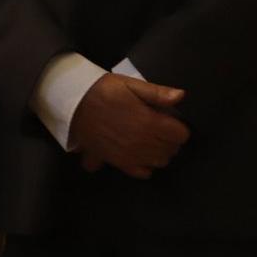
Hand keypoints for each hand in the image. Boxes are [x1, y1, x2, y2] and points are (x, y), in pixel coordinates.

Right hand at [69, 74, 188, 179]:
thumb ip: (157, 93)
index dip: (179, 126)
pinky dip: (146, 166)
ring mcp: (131, 156)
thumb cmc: (103, 90)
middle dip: (171, 139)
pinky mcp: (118, 163)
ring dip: (161, 151)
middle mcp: (143, 143)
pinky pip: (142, 173)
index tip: (171, 119)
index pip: (180, 134)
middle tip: (162, 127)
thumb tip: (181, 96)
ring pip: (160, 162)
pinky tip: (140, 153)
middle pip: (172, 149)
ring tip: (152, 139)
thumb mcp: (130, 84)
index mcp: (149, 122)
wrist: (74, 104)